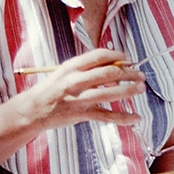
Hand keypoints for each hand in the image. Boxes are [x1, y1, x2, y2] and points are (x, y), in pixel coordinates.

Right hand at [13, 48, 145, 130]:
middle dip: (128, 73)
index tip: (128, 59)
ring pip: (110, 93)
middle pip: (109, 73)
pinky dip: (123, 117)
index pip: (99, 56)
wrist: (32, 110)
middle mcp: (75, 80)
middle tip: (140, 75)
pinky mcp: (81, 115)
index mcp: (71, 67)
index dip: (117, 56)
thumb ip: (86, 70)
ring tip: (141, 88)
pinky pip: (106, 116)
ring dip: (129, 90)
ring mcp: (78, 98)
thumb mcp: (64, 73)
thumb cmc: (50, 89)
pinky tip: (136, 117)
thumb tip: (114, 70)